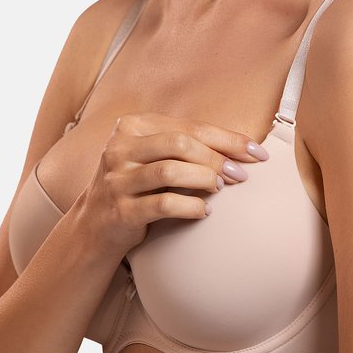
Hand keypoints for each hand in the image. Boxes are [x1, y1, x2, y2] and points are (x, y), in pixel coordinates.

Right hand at [71, 111, 267, 259]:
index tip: (256, 152)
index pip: (188, 127)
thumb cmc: (139, 186)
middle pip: (180, 144)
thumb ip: (187, 146)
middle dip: (217, 158)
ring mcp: (116, 179)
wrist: (95, 226)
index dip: (227, 138)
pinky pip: (163, 205)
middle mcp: (120, 148)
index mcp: (132, 126)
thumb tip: (242, 148)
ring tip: (221, 188)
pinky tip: (204, 211)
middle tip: (240, 175)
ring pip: (169, 171)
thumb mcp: (154, 157)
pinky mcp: (120, 210)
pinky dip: (190, 207)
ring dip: (204, 179)